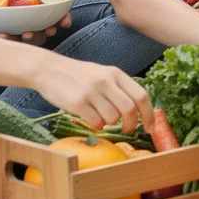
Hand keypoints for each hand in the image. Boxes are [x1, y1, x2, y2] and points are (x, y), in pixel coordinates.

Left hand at [0, 0, 72, 45]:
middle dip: (49, 32)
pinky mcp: (13, 33)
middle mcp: (42, 26)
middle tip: (49, 30)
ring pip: (31, 39)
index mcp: (53, 16)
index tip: (64, 22)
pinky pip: (11, 39)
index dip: (65, 21)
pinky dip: (8, 38)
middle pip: (48, 33)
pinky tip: (3, 34)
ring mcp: (28, 31)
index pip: (63, 20)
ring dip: (30, 38)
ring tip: (26, 34)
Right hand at [34, 57, 152, 131]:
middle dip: (132, 124)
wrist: (48, 69)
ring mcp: (91, 92)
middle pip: (130, 109)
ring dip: (110, 123)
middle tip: (128, 129)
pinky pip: (96, 123)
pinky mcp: (78, 103)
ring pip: (113, 118)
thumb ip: (119, 88)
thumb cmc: (79, 75)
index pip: (141, 96)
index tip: (150, 128)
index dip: (149, 115)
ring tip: (101, 116)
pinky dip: (97, 126)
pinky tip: (90, 118)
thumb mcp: (102, 74)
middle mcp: (106, 81)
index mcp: (116, 73)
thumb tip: (139, 110)